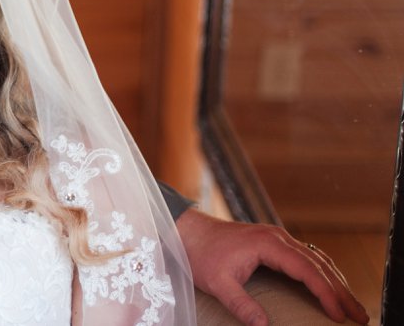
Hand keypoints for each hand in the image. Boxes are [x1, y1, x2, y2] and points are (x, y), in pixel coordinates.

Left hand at [176, 208, 368, 324]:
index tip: (339, 314)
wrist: (188, 230)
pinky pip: (306, 257)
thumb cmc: (201, 254)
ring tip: (351, 307)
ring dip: (336, 281)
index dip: (326, 292)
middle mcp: (277, 237)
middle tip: (360, 316)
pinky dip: (323, 272)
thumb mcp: (218, 283)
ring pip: (316, 259)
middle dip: (341, 290)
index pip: (308, 269)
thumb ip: (241, 305)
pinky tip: (330, 288)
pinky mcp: (273, 242)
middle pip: (319, 264)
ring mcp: (276, 238)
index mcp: (268, 244)